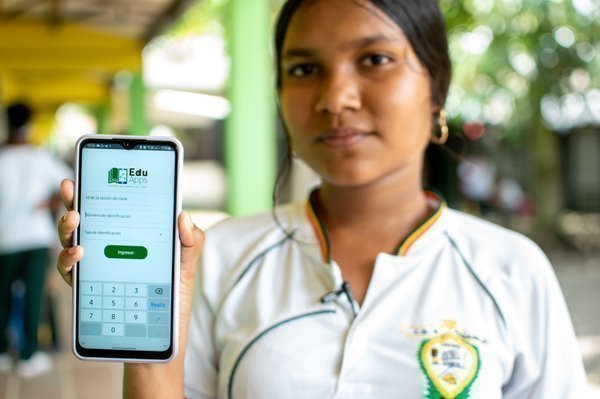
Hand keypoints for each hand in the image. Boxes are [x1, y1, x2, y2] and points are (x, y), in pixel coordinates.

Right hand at [56, 178, 204, 329]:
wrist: (162, 332)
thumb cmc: (172, 292)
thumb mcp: (186, 262)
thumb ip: (190, 239)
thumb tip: (183, 215)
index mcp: (128, 234)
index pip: (109, 206)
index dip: (94, 188)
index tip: (84, 172)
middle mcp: (107, 246)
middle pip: (83, 219)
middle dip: (71, 200)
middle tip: (71, 189)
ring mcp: (95, 266)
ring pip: (69, 240)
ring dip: (66, 226)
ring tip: (75, 218)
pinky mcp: (88, 288)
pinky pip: (69, 271)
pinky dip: (68, 259)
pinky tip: (79, 252)